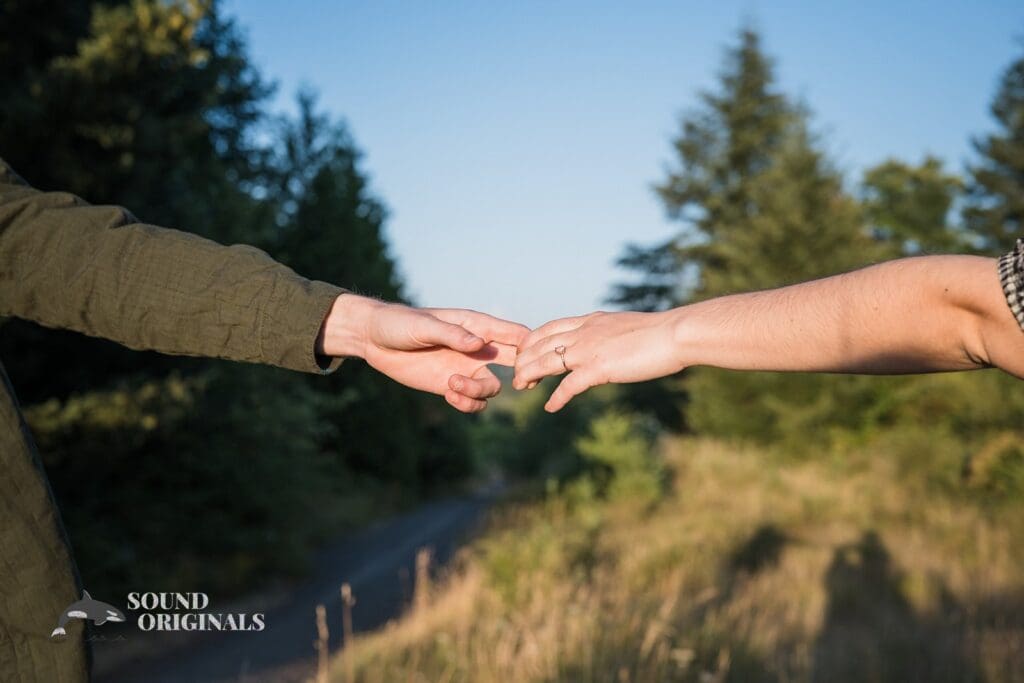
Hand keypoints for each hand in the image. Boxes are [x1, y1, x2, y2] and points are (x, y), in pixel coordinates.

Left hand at [320, 294, 527, 411]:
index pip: (514, 334)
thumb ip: (452, 334)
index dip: (530, 348)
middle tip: (520, 383)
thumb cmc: (399, 323)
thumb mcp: (424, 326)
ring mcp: (465, 368)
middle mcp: (476, 349)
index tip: (526, 362)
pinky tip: (449, 395)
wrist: (374, 340)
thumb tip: (480, 344)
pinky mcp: (450, 386)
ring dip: (479, 391)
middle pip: (514, 362)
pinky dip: (467, 403)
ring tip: (452, 386)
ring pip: (492, 387)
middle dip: (523, 374)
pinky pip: (473, 401)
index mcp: (476, 326)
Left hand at [513, 311, 683, 411]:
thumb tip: (606, 343)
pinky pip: (569, 385)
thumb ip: (608, 334)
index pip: (550, 327)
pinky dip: (557, 397)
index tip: (524, 352)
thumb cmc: (658, 333)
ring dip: (529, 375)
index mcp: (590, 321)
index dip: (532, 340)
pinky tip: (550, 407)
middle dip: (524, 359)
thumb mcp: (624, 327)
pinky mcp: (598, 368)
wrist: (674, 334)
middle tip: (516, 375)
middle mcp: (584, 332)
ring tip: (521, 387)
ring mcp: (589, 349)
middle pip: (540, 344)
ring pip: (546, 361)